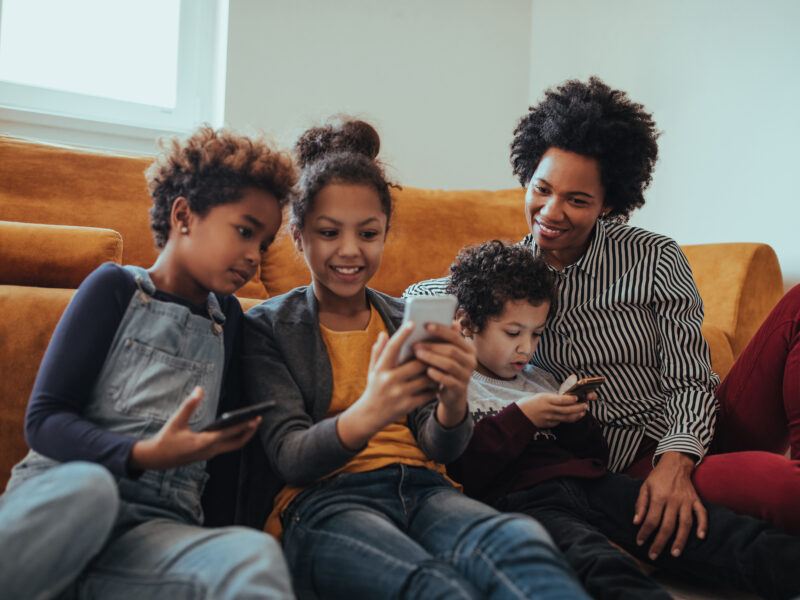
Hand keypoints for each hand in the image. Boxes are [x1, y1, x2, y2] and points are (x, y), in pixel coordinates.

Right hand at [129, 386, 259, 470]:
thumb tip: (199, 388)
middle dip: (249, 431)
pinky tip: (236, 428)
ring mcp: (209, 454)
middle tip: (259, 419)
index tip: (256, 418)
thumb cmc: (166, 439)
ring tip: (251, 422)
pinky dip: (234, 438)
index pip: (230, 433)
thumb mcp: (176, 421)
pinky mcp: (207, 454)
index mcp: (205, 442)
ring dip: (243, 435)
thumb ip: (189, 405)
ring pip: (232, 446)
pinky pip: (226, 446)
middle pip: (237, 443)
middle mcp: (210, 451)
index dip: (245, 425)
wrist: (155, 459)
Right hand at [337, 322, 437, 449]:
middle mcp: (389, 380)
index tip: (412, 322)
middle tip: (439, 348)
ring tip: (442, 365)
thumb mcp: (372, 370)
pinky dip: (434, 388)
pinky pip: (427, 394)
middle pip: (416, 363)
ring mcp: (399, 394)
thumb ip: (378, 352)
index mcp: (380, 368)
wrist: (369, 416)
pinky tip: (438, 383)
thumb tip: (384, 333)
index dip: (402, 335)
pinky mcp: (407, 406)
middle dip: (429, 356)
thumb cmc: (374, 388)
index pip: (392, 348)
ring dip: (435, 372)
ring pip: (426, 378)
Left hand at [413, 322, 476, 426]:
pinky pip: (449, 380)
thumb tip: (433, 321)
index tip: (426, 325)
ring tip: (418, 355)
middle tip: (415, 344)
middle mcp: (471, 361)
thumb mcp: (445, 354)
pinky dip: (437, 375)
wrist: (451, 395)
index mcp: (468, 349)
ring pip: (449, 364)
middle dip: (432, 346)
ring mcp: (467, 375)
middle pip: (451, 350)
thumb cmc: (444, 369)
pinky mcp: (460, 389)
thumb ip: (442, 340)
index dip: (441, 330)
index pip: (455, 336)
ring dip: (432, 358)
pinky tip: (427, 372)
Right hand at [516, 374, 592, 427]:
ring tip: (583, 411)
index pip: (561, 400)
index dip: (571, 400)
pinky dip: (568, 419)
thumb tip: (568, 396)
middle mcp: (548, 410)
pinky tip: (573, 416)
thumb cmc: (530, 402)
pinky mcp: (549, 424)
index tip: (577, 398)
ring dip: (577, 415)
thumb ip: (553, 397)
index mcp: (545, 399)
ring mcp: (549, 418)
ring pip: (566, 418)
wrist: (520, 415)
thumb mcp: (541, 395)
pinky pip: (561, 422)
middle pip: (567, 410)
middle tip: (585, 405)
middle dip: (578, 408)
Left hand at [633, 451, 706, 559]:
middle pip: (667, 526)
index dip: (645, 533)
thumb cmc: (657, 477)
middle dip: (660, 542)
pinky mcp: (696, 500)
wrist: (675, 464)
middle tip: (654, 555)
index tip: (640, 542)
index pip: (651, 520)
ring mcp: (686, 501)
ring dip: (680, 540)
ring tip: (675, 553)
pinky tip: (700, 537)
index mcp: (658, 497)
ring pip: (685, 524)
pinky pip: (702, 514)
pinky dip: (703, 525)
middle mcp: (673, 500)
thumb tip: (636, 522)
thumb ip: (640, 504)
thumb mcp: (644, 487)